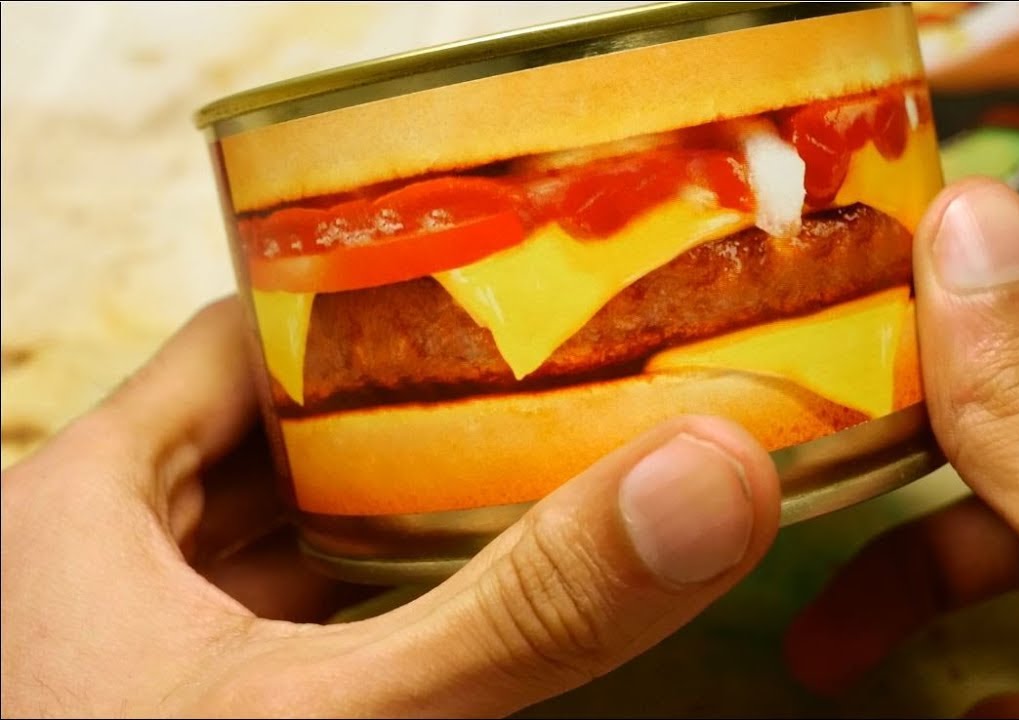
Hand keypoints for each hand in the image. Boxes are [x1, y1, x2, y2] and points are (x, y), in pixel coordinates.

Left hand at [1, 300, 781, 716]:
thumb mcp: (341, 717)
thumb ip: (523, 609)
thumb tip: (712, 480)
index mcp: (76, 507)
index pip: (236, 339)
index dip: (361, 301)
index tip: (486, 285)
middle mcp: (85, 563)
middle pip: (267, 435)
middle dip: (398, 411)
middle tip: (534, 380)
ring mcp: (122, 648)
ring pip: (271, 536)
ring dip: (379, 513)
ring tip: (510, 474)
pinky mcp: (169, 708)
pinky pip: (270, 624)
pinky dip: (355, 603)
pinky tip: (437, 609)